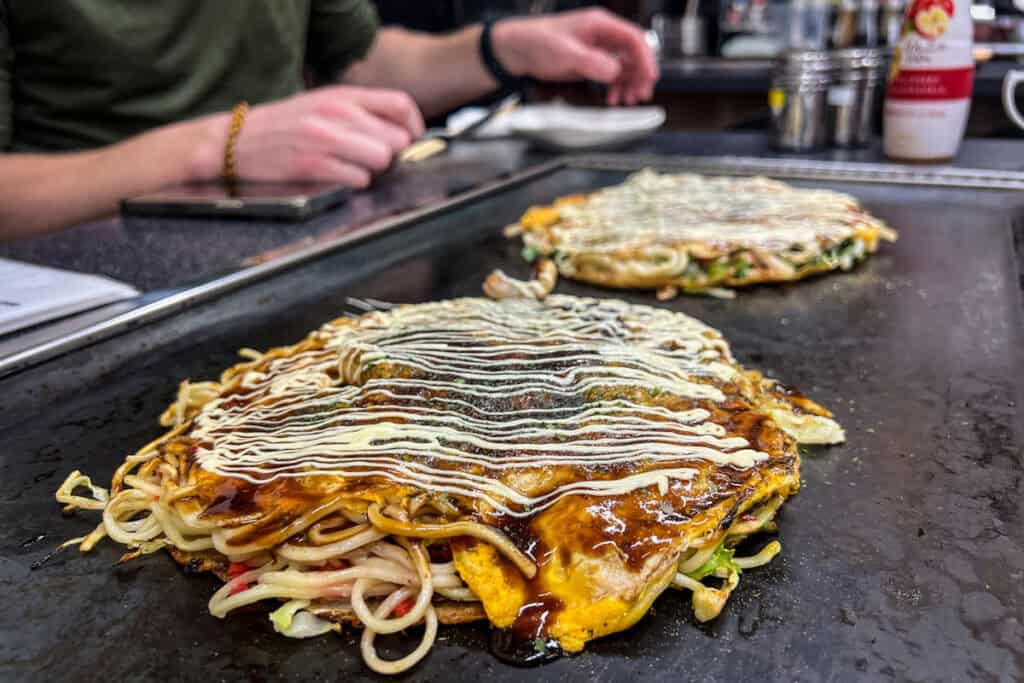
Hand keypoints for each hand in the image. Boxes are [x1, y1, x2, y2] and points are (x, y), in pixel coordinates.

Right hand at [223, 86, 424, 187]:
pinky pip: (359, 179)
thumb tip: (400, 129)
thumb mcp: (322, 104)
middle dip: (391, 154)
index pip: (400, 105)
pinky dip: (355, 182)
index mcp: (342, 95)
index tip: (409, 139)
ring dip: (374, 169)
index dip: (413, 126)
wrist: (235, 140)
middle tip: (374, 158)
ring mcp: (325, 138)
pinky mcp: (313, 165)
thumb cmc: (284, 126)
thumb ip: (359, 111)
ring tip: (354, 167)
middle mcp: (336, 112)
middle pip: (396, 138)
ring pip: (382, 159)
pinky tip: (338, 177)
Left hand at [490, 9, 658, 105]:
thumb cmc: (537, 41)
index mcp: (600, 24)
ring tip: (628, 100)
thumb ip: (591, 62)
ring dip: (629, 83)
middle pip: (633, 53)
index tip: (650, 77)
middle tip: (641, 94)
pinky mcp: (591, 62)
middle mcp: (603, 35)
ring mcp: (598, 49)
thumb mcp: (565, 52)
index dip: (645, 58)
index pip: (633, 38)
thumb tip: (614, 71)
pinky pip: (612, 74)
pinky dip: (616, 87)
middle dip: (640, 75)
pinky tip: (613, 98)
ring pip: (625, 66)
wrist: (518, 49)